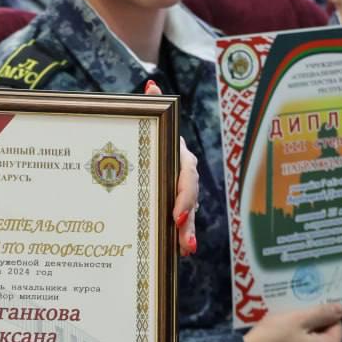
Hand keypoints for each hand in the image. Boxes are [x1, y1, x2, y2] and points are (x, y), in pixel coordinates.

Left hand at [145, 80, 198, 256]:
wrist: (154, 151)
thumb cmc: (150, 139)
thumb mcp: (150, 127)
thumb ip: (151, 108)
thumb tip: (152, 87)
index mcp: (181, 160)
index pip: (187, 179)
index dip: (183, 196)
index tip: (175, 214)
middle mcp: (186, 179)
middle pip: (191, 201)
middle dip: (187, 221)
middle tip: (180, 236)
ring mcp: (184, 196)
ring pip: (189, 216)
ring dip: (188, 233)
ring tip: (185, 250)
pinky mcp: (177, 209)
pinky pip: (183, 226)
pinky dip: (182, 238)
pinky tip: (179, 254)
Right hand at [243, 303, 341, 341]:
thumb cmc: (273, 337)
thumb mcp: (298, 319)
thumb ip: (323, 313)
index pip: (337, 327)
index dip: (324, 315)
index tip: (307, 308)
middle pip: (326, 338)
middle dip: (314, 325)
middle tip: (295, 314)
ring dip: (304, 335)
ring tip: (286, 324)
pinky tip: (281, 339)